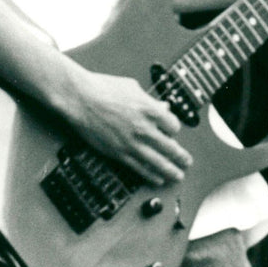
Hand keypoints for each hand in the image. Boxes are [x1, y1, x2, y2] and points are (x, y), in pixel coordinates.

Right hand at [64, 65, 192, 186]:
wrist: (80, 98)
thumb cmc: (104, 87)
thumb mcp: (133, 87)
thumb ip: (150, 100)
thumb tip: (163, 107)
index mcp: (150, 109)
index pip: (174, 125)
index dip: (174, 129)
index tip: (172, 131)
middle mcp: (144, 128)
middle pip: (170, 147)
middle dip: (181, 157)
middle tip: (187, 162)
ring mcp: (131, 143)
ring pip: (157, 162)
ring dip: (171, 171)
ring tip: (178, 176)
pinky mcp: (118, 153)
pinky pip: (139, 168)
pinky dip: (150, 175)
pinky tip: (157, 178)